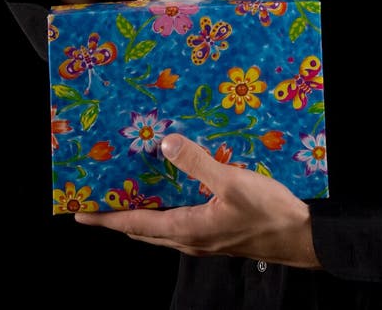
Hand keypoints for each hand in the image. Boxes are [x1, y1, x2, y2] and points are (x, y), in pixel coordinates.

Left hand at [75, 133, 321, 267]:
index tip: (80, 213)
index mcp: (187, 229)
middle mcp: (190, 239)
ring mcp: (205, 239)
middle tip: (98, 204)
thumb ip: (197, 162)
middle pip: (143, 231)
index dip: (107, 219)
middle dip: (118, 219)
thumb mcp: (232, 182)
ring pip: (161, 229)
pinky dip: (164, 212)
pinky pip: (179, 224)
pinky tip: (172, 194)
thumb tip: (165, 143)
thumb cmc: (267, 212)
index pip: (136, 225)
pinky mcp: (217, 234)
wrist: (301, 237)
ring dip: (141, 216)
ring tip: (128, 196)